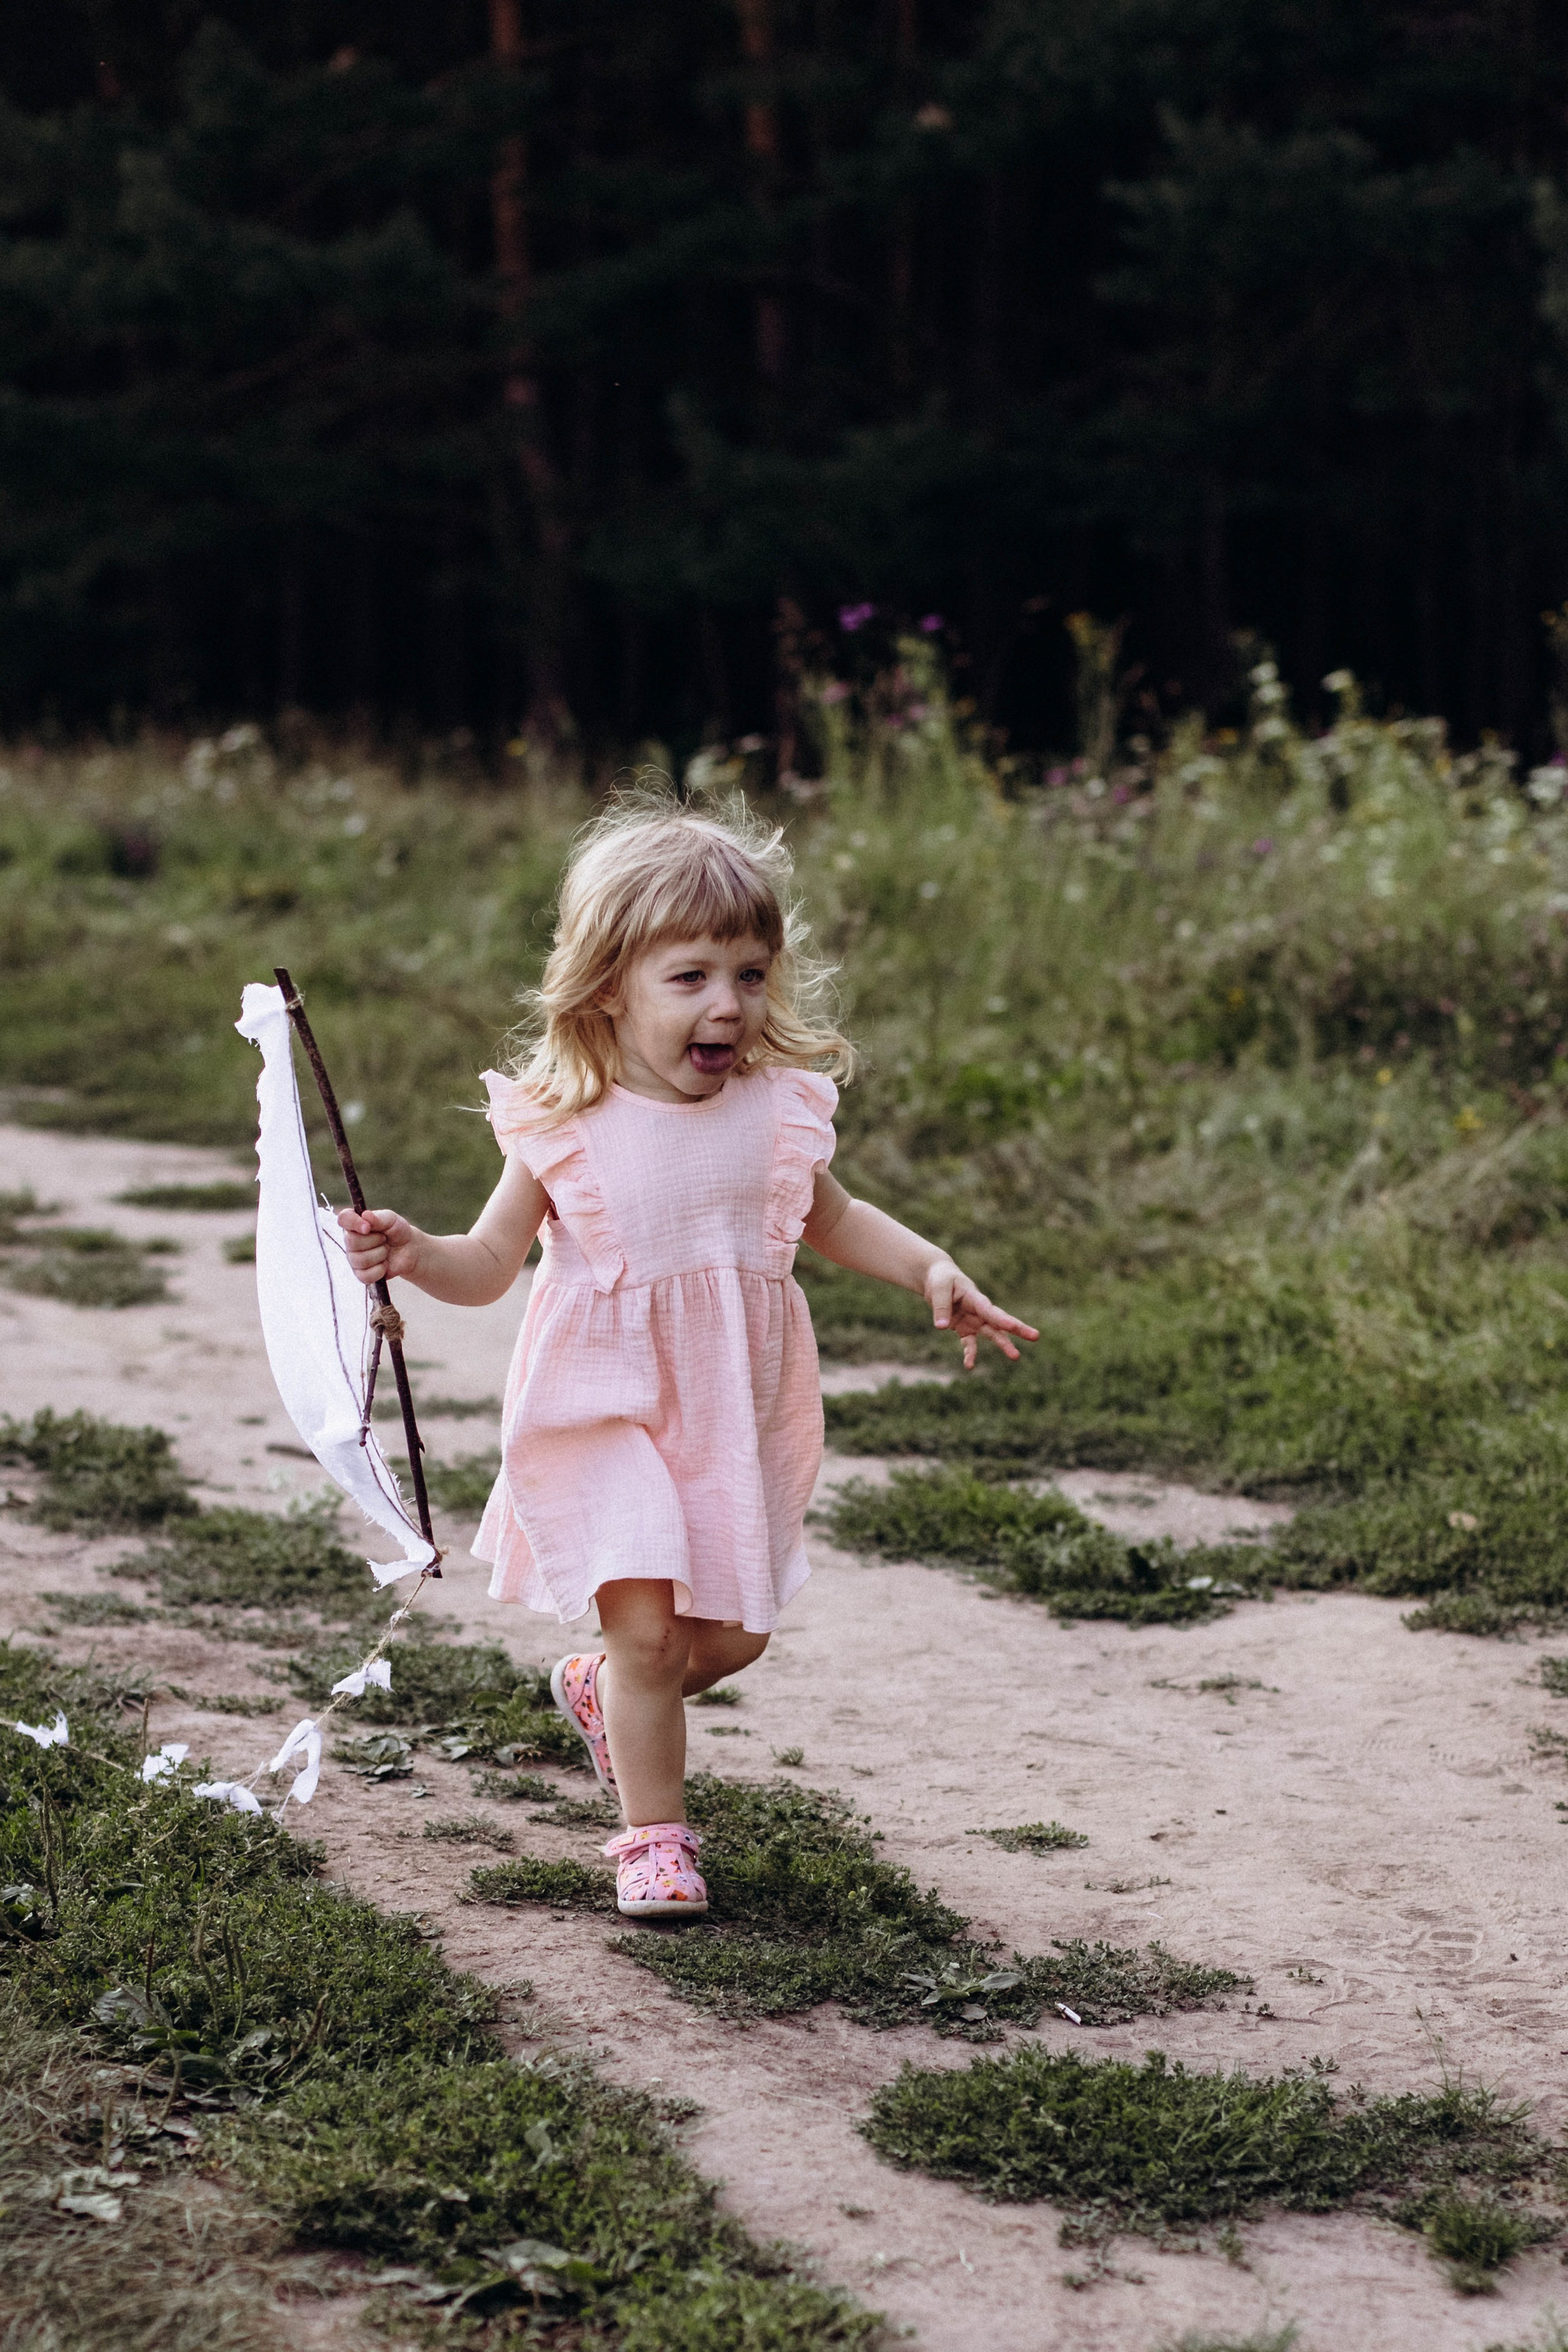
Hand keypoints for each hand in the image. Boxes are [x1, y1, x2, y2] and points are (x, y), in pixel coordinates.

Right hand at [336, 1206, 421, 1287]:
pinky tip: (385, 1263)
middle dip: (375, 1240)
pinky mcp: (361, 1274)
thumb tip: (365, 1215)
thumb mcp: (392, 1220)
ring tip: (386, 1250)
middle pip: (352, 1242)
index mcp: (355, 1224)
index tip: (368, 1227)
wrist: (408, 1249)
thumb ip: (379, 1218)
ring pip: (361, 1259)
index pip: (343, 1218)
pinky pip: (366, 1275)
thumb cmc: (397, 1231)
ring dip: (380, 1254)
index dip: (353, 1222)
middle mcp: (350, 1241)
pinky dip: (381, 1269)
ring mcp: (354, 1259)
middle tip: (384, 1238)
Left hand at [925, 1260, 1039, 1370]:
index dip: (1001, 1319)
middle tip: (1035, 1336)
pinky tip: (969, 1366)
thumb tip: (942, 1327)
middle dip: (1018, 1329)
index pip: (989, 1310)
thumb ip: (941, 1308)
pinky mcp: (965, 1328)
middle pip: (1000, 1321)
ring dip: (1004, 1344)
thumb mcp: (938, 1289)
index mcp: (974, 1297)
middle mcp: (978, 1310)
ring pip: (992, 1333)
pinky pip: (970, 1343)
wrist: (937, 1278)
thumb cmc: (941, 1280)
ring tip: (1016, 1356)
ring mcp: (973, 1320)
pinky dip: (970, 1354)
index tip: (1013, 1327)